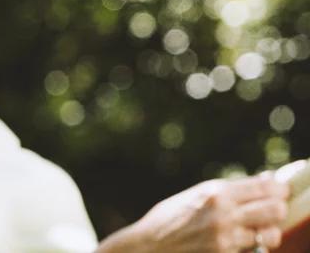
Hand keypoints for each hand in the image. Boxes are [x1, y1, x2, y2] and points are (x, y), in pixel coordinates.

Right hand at [100, 174, 289, 252]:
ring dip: (266, 232)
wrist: (147, 248)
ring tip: (255, 229)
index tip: (280, 192)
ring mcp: (226, 239)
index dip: (279, 189)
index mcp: (215, 193)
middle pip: (275, 210)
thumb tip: (267, 180)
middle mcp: (223, 214)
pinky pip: (254, 251)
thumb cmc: (169, 219)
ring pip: (270, 234)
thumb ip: (230, 190)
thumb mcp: (196, 196)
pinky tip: (239, 242)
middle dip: (277, 210)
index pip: (266, 188)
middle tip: (271, 211)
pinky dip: (251, 247)